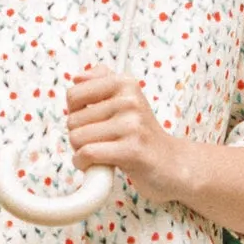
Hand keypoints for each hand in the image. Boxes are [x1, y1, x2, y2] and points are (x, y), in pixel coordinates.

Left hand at [64, 66, 182, 198]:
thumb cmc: (140, 133)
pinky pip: (88, 154)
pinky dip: (83, 164)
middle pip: (73, 120)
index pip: (74, 94)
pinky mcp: (132, 150)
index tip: (89, 121)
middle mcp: (130, 101)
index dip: (74, 113)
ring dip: (80, 152)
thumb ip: (101, 81)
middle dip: (78, 136)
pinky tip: (95, 166)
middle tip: (98, 142)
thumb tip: (77, 77)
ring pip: (77, 138)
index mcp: (125, 84)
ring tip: (100, 153)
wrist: (170, 163)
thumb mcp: (126, 99)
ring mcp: (132, 125)